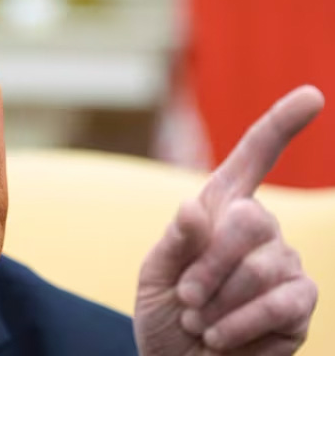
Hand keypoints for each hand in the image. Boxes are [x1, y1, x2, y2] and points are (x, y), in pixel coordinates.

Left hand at [134, 85, 324, 354]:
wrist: (179, 370)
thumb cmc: (166, 318)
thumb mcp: (154, 278)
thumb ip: (175, 244)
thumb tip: (193, 208)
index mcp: (218, 212)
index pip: (253, 160)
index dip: (280, 126)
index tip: (311, 96)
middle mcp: (259, 230)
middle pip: (250, 219)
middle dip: (210, 264)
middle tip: (186, 297)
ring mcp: (286, 264)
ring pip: (262, 264)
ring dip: (218, 301)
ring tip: (198, 321)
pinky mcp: (301, 303)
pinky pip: (282, 300)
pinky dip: (240, 322)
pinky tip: (219, 337)